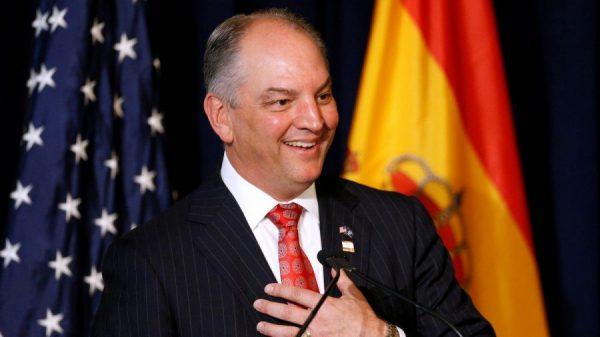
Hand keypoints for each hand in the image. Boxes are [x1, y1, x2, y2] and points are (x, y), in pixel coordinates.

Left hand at [253, 270, 386, 336]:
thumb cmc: (364, 318)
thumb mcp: (354, 296)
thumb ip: (342, 281)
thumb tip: (336, 268)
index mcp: (323, 305)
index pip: (296, 294)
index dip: (280, 290)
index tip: (269, 288)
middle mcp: (316, 320)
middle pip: (287, 312)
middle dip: (269, 308)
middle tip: (257, 304)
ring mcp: (315, 335)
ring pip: (288, 332)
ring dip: (271, 329)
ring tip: (260, 325)